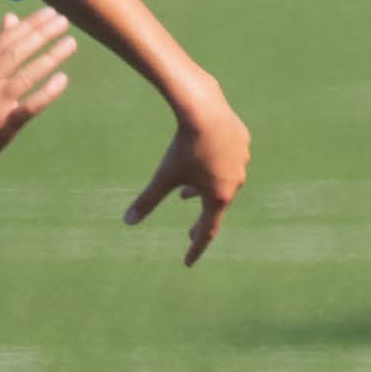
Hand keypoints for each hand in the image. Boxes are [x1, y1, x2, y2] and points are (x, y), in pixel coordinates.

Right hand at [0, 10, 78, 183]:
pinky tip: (63, 78)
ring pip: (25, 76)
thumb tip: (12, 18)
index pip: (3, 41)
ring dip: (51, 57)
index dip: (29, 25)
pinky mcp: (3, 126)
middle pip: (15, 53)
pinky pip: (29, 106)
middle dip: (42, 34)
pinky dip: (47, 92)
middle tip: (63, 21)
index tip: (49, 13)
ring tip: (71, 43)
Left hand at [128, 85, 250, 263]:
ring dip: (205, 190)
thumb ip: (147, 200)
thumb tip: (127, 221)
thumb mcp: (163, 175)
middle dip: (200, 219)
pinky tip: (204, 157)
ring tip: (187, 192)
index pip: (207, 230)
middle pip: (216, 205)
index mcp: (218, 195)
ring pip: (223, 181)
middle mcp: (235, 182)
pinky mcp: (243, 141)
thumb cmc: (183, 146)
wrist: (204, 108)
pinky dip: (216, 164)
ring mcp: (242, 161)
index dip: (196, 248)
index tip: (187, 262)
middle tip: (190, 233)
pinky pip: (230, 158)